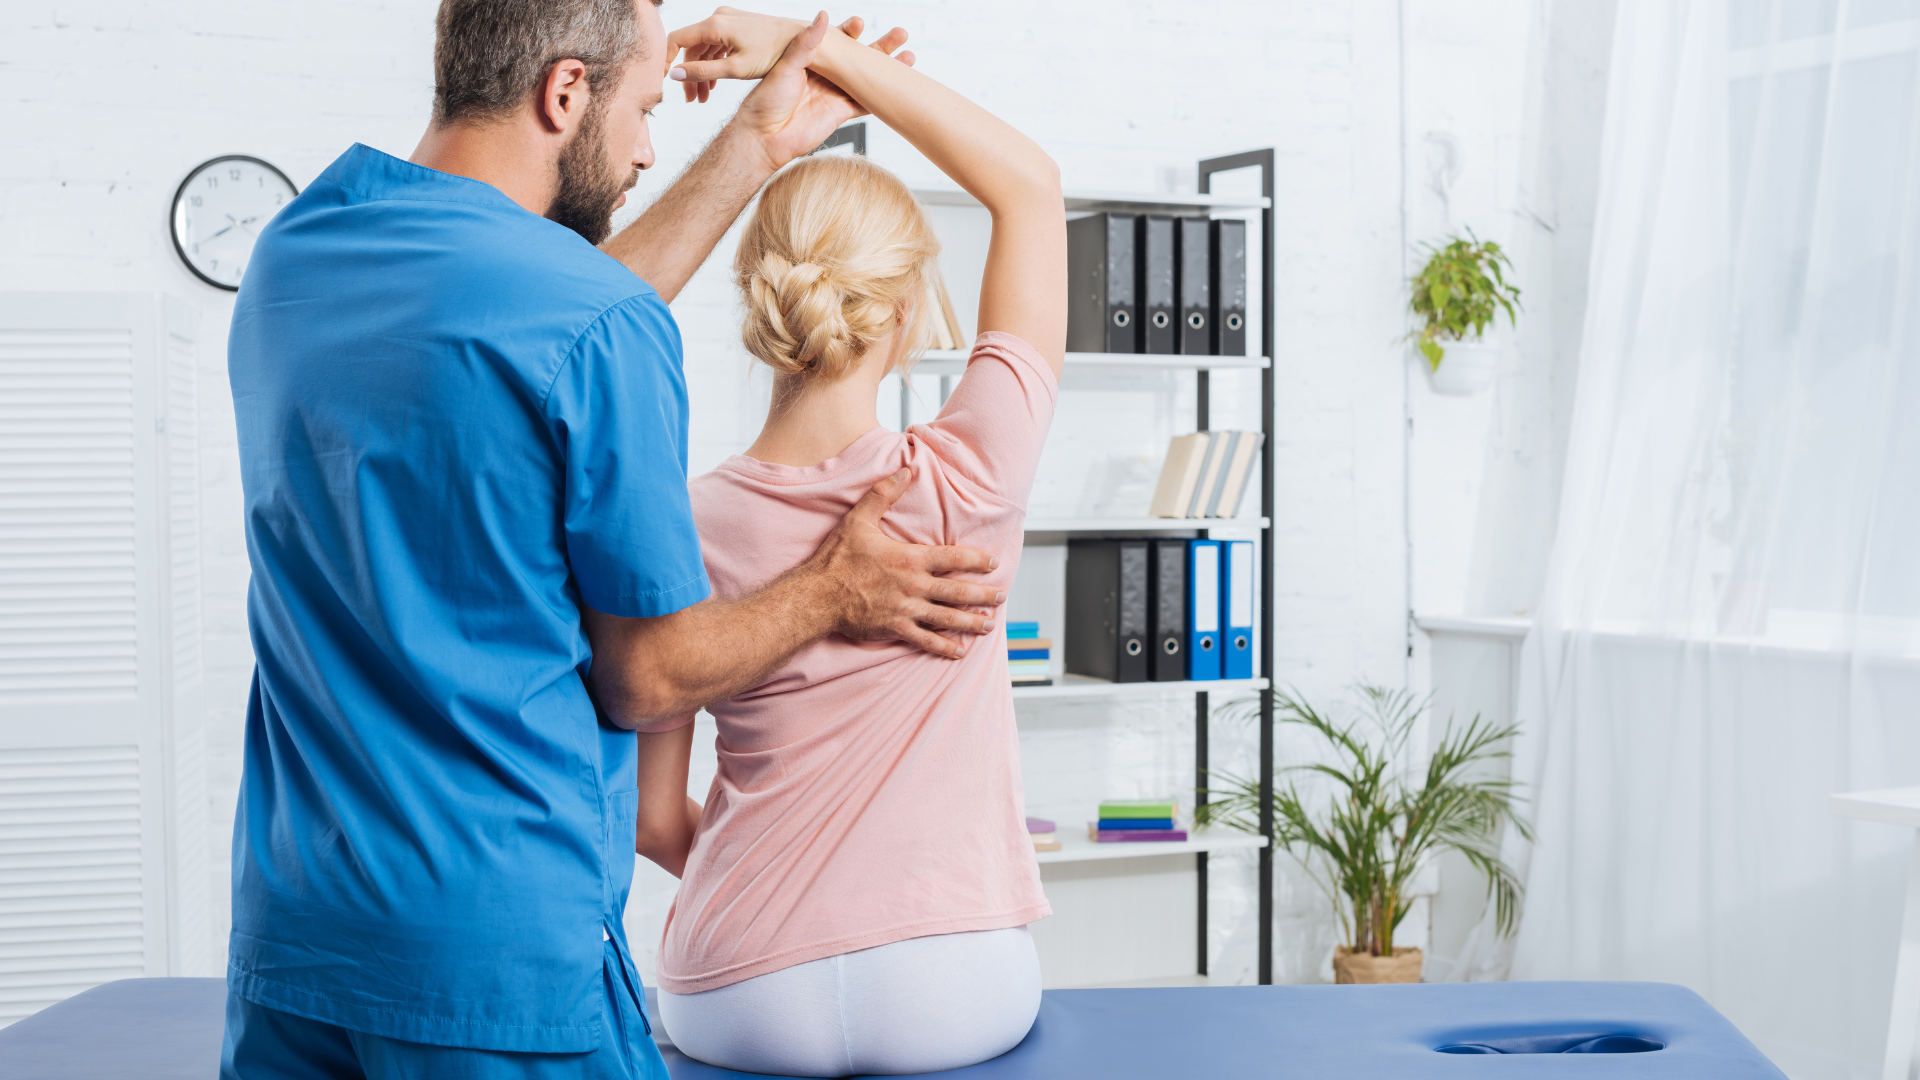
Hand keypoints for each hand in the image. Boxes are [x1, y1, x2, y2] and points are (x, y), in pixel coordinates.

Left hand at [670, 9, 914, 169]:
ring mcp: (835, 93)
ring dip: (887, 68)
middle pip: (859, 56)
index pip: (838, 40)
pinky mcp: (841, 113)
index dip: (851, 31)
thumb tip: (823, 17)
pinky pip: (866, 103)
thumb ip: (806, 44)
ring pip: (868, 78)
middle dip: (881, 45)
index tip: (860, 23)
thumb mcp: (786, 66)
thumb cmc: (765, 101)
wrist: (763, 137)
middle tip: (899, 34)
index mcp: (811, 58)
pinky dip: (883, 96)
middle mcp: (827, 74)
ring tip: (908, 56)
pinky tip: (900, 87)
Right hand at [805, 469, 1003, 657]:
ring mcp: (906, 609)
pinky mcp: (895, 628)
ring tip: (989, 624)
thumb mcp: (859, 519)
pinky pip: (926, 640)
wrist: (818, 595)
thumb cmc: (838, 558)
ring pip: (948, 618)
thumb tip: (905, 470)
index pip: (953, 557)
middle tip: (1001, 596)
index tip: (993, 562)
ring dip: (971, 621)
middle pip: (958, 591)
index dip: (976, 559)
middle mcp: (914, 585)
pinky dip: (944, 647)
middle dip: (983, 595)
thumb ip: (883, 494)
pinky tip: (960, 651)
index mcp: (910, 558)